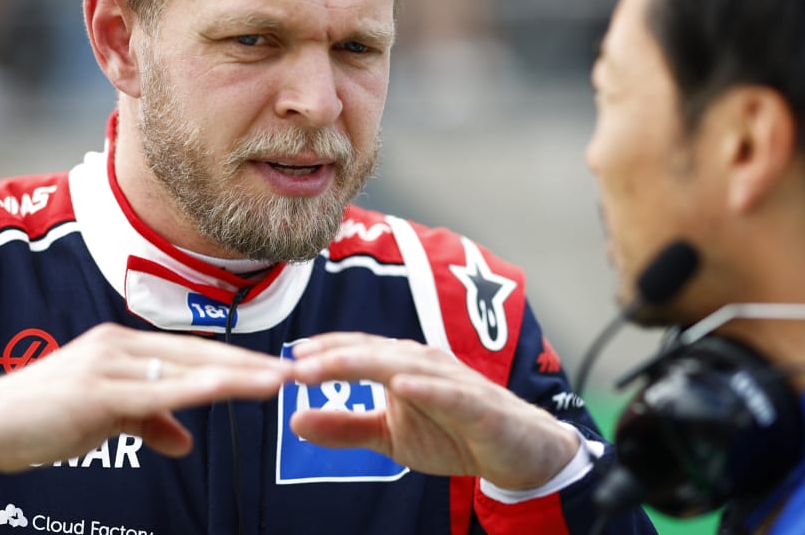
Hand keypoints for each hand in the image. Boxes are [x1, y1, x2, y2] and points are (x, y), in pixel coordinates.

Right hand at [0, 323, 290, 471]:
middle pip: (199, 354)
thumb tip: (183, 442)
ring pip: (186, 368)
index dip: (237, 360)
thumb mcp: (104, 419)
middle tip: (296, 370)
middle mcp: (120, 346)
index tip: (275, 369)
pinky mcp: (96, 392)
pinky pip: (157, 391)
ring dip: (237, 374)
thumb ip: (146, 423)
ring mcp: (108, 365)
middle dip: (250, 363)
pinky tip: (227, 388)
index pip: (193, 353)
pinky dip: (196, 388)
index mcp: (124, 348)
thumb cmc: (40, 420)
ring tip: (277, 379)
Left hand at [288, 332, 580, 489]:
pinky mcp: (479, 405)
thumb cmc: (454, 434)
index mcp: (402, 365)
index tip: (285, 362)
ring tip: (332, 367)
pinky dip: (427, 387)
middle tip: (296, 365)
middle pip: (374, 353)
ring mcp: (453, 381)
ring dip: (367, 364)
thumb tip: (294, 421)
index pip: (357, 351)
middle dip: (334, 356)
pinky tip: (402, 385)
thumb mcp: (390, 438)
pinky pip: (450, 394)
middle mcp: (425, 363)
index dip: (323, 354)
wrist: (519, 452)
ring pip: (406, 365)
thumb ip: (346, 427)